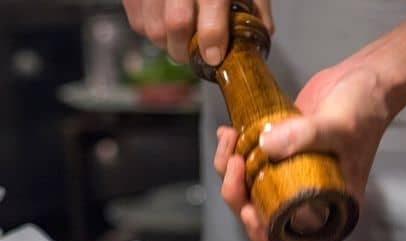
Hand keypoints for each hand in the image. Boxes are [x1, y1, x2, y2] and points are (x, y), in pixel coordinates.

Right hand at [122, 0, 272, 64]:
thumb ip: (257, 11)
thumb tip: (256, 45)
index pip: (210, 5)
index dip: (212, 39)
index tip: (214, 57)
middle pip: (176, 23)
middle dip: (186, 51)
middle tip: (193, 56)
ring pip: (152, 26)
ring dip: (167, 44)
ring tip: (179, 42)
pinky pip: (136, 19)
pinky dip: (149, 31)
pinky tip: (164, 27)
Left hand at [214, 62, 392, 240]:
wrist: (367, 80)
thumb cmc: (366, 110)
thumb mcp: (339, 126)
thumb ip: (306, 136)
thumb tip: (266, 146)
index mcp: (330, 207)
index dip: (265, 235)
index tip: (250, 211)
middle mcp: (310, 197)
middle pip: (263, 216)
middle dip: (239, 196)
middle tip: (235, 165)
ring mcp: (294, 175)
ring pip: (251, 190)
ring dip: (231, 172)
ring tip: (230, 141)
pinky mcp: (282, 152)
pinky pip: (251, 164)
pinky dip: (234, 152)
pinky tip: (230, 133)